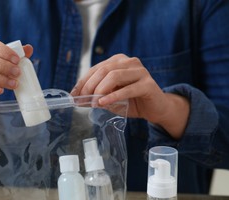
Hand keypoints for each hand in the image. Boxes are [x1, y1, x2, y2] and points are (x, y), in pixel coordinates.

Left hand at [71, 54, 189, 138]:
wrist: (156, 109)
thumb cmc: (131, 101)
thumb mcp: (110, 98)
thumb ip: (96, 96)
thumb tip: (77, 99)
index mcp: (118, 61)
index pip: (96, 69)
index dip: (82, 82)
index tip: (73, 95)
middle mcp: (130, 62)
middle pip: (104, 70)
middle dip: (89, 86)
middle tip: (81, 100)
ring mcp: (140, 71)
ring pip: (114, 75)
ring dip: (100, 90)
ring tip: (93, 103)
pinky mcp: (148, 84)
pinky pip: (128, 89)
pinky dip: (113, 96)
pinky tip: (103, 103)